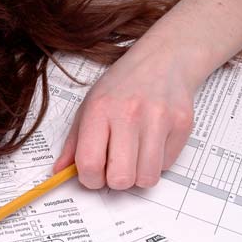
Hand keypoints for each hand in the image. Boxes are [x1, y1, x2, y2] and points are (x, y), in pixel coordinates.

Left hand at [53, 43, 195, 189]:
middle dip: (115, 181)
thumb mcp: (88, 107)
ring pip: (147, 178)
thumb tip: (59, 172)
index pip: (90, 163)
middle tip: (114, 167)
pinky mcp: (182, 125)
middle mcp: (129, 114)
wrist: (163, 59)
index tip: (93, 175)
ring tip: (133, 156)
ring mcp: (159, 119)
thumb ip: (73, 143)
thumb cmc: (121, 86)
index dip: (90, 179)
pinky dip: (156, 162)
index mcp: (99, 110)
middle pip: (121, 178)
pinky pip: (166, 166)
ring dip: (137, 175)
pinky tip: (151, 142)